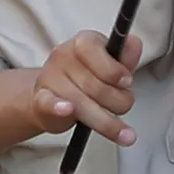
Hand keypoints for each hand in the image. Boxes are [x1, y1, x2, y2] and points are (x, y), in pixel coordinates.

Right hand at [33, 30, 139, 146]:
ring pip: (82, 102)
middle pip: (96, 84)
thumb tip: (133, 43)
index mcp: (84, 42)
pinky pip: (48, 103)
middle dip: (118, 102)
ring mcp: (49, 78)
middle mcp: (63, 55)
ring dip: (106, 121)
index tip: (127, 83)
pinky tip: (68, 110)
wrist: (53, 98)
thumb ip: (125, 56)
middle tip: (123, 106)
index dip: (115, 71)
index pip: (96, 50)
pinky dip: (58, 107)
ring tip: (121, 131)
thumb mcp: (111, 64)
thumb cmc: (87, 79)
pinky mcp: (40, 100)